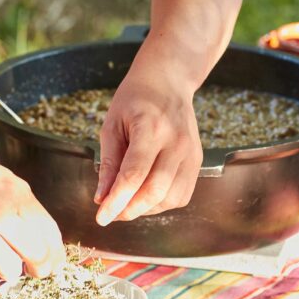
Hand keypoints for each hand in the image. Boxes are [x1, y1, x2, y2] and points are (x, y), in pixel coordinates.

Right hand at [0, 141, 65, 289]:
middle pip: (36, 255)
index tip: (53, 264)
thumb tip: (46, 238)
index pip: (50, 233)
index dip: (55, 255)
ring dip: (6, 270)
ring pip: (9, 271)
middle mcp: (0, 210)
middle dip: (38, 268)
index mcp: (17, 192)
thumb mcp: (4, 179)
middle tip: (32, 270)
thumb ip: (24, 205)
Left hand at [94, 72, 201, 225]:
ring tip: (127, 200)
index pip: (133, 175)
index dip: (115, 201)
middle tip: (111, 212)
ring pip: (170, 198)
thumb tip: (102, 197)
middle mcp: (176, 141)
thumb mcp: (112, 123)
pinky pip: (182, 194)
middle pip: (154, 191)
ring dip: (145, 208)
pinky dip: (162, 202)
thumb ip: (109, 162)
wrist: (168, 80)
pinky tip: (146, 194)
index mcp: (151, 128)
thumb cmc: (135, 98)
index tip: (100, 217)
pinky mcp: (198, 160)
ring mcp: (191, 152)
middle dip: (129, 209)